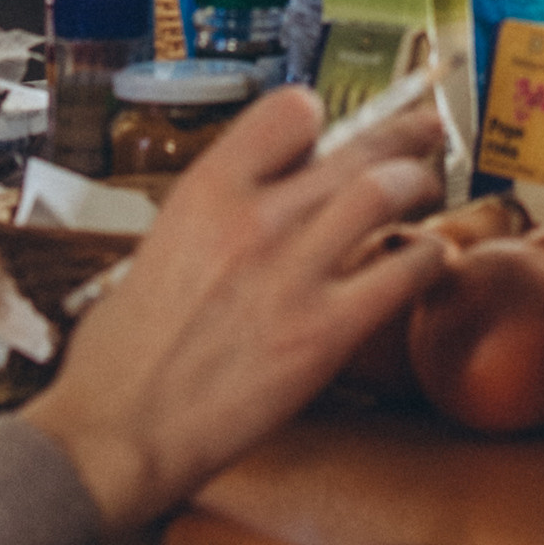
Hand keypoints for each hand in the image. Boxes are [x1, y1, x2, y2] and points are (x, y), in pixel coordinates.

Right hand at [22, 83, 448, 532]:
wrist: (114, 435)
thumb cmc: (121, 357)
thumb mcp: (157, 249)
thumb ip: (214, 216)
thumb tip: (254, 200)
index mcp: (205, 192)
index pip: (291, 110)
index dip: (320, 120)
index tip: (332, 133)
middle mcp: (254, 220)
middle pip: (356, 147)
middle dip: (404, 135)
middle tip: (427, 132)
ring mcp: (292, 274)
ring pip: (387, 191)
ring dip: (419, 186)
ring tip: (427, 193)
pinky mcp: (323, 333)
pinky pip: (404, 273)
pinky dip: (428, 260)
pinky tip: (430, 264)